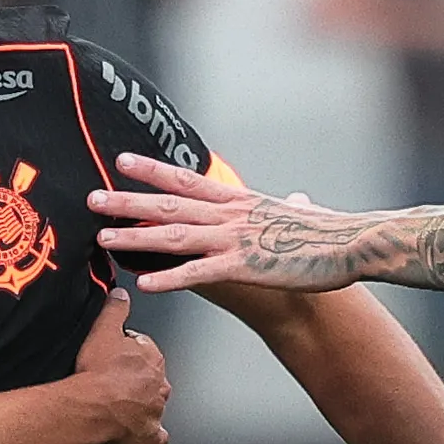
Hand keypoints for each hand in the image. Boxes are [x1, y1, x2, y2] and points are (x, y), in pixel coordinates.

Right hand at [65, 284, 172, 443]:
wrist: (90, 407)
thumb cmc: (95, 373)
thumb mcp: (103, 330)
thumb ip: (115, 309)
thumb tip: (122, 294)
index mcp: (151, 358)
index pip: (145, 352)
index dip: (128, 356)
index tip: (115, 360)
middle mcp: (159, 384)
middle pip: (151, 380)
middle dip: (136, 382)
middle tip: (113, 385)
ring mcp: (156, 412)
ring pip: (153, 407)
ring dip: (140, 407)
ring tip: (118, 408)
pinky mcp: (150, 437)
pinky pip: (155, 437)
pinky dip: (147, 436)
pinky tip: (135, 434)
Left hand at [93, 153, 362, 293]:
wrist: (353, 244)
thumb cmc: (333, 232)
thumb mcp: (308, 212)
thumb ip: (296, 204)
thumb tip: (301, 198)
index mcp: (242, 201)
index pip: (187, 180)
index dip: (152, 171)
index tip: (121, 161)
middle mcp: (231, 216)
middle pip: (169, 205)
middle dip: (128, 202)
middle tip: (91, 198)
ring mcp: (235, 241)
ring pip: (175, 236)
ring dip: (136, 237)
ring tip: (103, 237)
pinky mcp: (245, 269)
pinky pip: (199, 274)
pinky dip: (170, 277)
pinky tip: (144, 282)